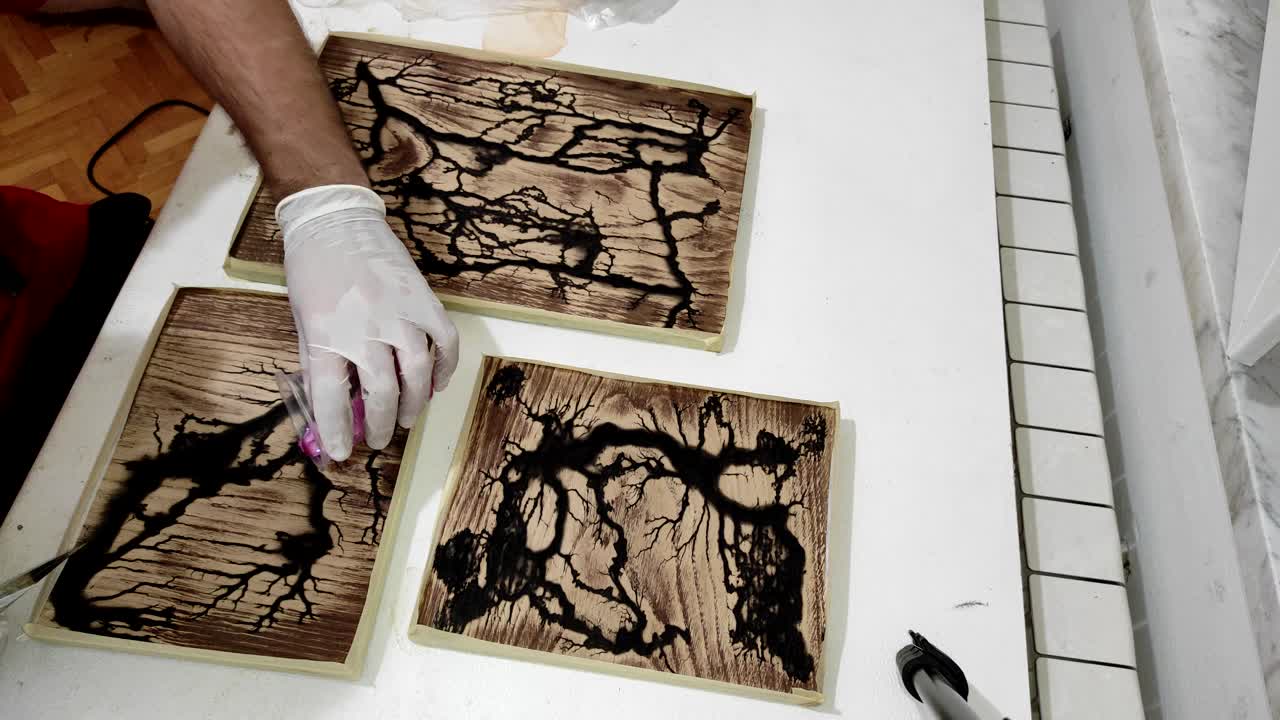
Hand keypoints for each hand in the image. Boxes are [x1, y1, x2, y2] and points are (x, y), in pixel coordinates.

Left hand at [278, 184, 458, 460]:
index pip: (332, 398)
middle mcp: (366, 329)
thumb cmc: (311, 272)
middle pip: (381, 392)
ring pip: (418, 374)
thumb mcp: (302, 322)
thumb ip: (318, 365)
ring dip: (416, 403)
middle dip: (383, 424)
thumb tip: (330, 407)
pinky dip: (444, 368)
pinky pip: (445, 343)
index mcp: (326, 336)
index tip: (343, 453)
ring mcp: (400, 314)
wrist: (335, 221)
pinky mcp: (424, 301)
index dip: (338, 431)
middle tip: (381, 439)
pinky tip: (436, 383)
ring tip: (409, 419)